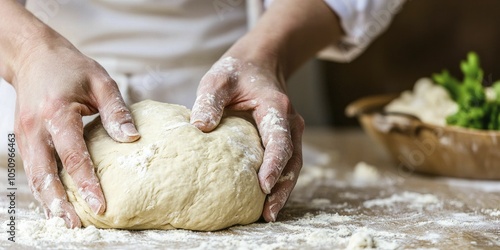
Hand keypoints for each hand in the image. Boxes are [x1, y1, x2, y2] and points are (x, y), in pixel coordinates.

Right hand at [10, 35, 139, 227]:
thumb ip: (116, 111)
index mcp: (57, 112)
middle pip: (45, 174)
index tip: (101, 205)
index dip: (87, 183)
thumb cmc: (71, 67)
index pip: (73, 155)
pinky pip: (33, 170)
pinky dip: (43, 189)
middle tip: (77, 226)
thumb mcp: (101, 82)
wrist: (34, 57)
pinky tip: (56, 204)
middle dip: (60, 204)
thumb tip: (132, 139)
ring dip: (49, 202)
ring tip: (67, 223)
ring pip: (34, 177)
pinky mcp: (24, 139)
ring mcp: (25, 135)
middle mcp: (35, 128)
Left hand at [191, 56, 303, 221]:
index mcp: (276, 108)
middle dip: (282, 188)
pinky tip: (266, 197)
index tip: (264, 186)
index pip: (280, 141)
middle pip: (292, 160)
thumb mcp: (218, 79)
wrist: (259, 62)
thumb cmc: (237, 71)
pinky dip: (279, 180)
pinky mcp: (282, 137)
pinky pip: (286, 162)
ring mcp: (289, 131)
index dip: (274, 165)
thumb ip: (209, 100)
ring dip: (283, 189)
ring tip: (268, 214)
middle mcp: (289, 122)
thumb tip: (200, 127)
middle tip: (269, 213)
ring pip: (293, 164)